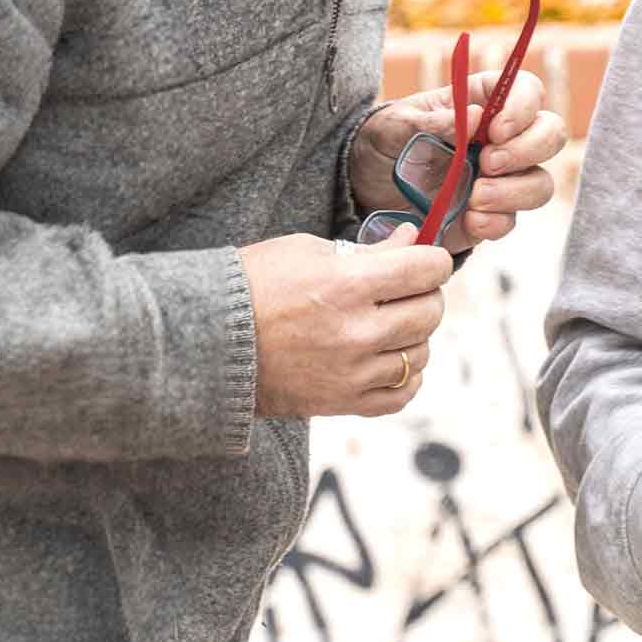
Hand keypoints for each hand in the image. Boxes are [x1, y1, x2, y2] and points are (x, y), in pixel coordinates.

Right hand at [241, 232, 452, 417]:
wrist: (207, 341)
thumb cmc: (255, 285)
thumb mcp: (307, 251)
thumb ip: (369, 249)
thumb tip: (412, 239)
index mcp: (348, 284)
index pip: (428, 270)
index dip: (433, 260)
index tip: (424, 260)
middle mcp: (356, 331)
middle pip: (430, 312)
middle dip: (425, 294)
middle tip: (405, 290)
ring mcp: (352, 372)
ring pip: (421, 353)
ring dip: (413, 335)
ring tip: (388, 324)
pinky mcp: (342, 402)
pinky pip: (402, 394)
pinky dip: (405, 376)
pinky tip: (387, 359)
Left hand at [353, 65, 565, 249]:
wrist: (366, 190)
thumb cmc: (385, 143)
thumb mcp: (395, 125)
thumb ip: (433, 120)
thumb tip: (475, 116)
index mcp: (484, 102)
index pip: (527, 91)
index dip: (523, 108)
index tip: (496, 130)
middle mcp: (503, 139)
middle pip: (551, 135)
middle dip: (527, 150)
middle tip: (488, 163)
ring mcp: (502, 179)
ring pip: (541, 183)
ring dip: (515, 192)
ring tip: (475, 197)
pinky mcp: (492, 214)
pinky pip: (512, 221)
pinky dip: (496, 222)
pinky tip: (469, 220)